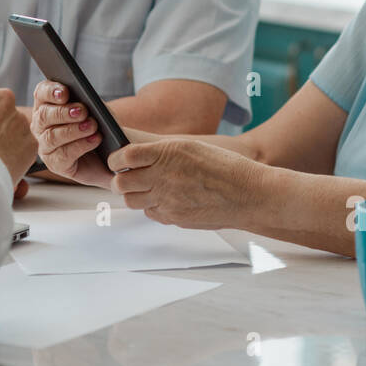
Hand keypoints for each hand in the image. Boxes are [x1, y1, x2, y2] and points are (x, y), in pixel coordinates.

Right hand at [30, 80, 113, 188]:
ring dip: (73, 130)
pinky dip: (80, 145)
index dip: (51, 91)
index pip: (41, 93)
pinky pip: (63, 155)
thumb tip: (85, 97)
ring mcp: (46, 146)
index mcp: (47, 105)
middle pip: (44, 115)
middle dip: (63, 112)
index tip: (65, 92)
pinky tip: (95, 139)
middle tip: (82, 111)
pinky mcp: (55, 164)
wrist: (113, 155)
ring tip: (92, 125)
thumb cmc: (102, 127)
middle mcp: (42, 125)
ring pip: (52, 136)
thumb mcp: (98, 110)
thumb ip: (89, 102)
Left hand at [110, 139, 261, 229]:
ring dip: (133, 195)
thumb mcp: (191, 147)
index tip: (117, 160)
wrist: (249, 194)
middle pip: (121, 183)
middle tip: (124, 178)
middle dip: (119, 180)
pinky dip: (152, 207)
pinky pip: (150, 213)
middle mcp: (163, 176)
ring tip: (144, 189)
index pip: (124, 156)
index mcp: (167, 153)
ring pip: (131, 201)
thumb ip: (162, 153)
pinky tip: (164, 200)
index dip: (116, 159)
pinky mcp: (174, 217)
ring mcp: (167, 200)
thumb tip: (136, 159)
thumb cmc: (225, 167)